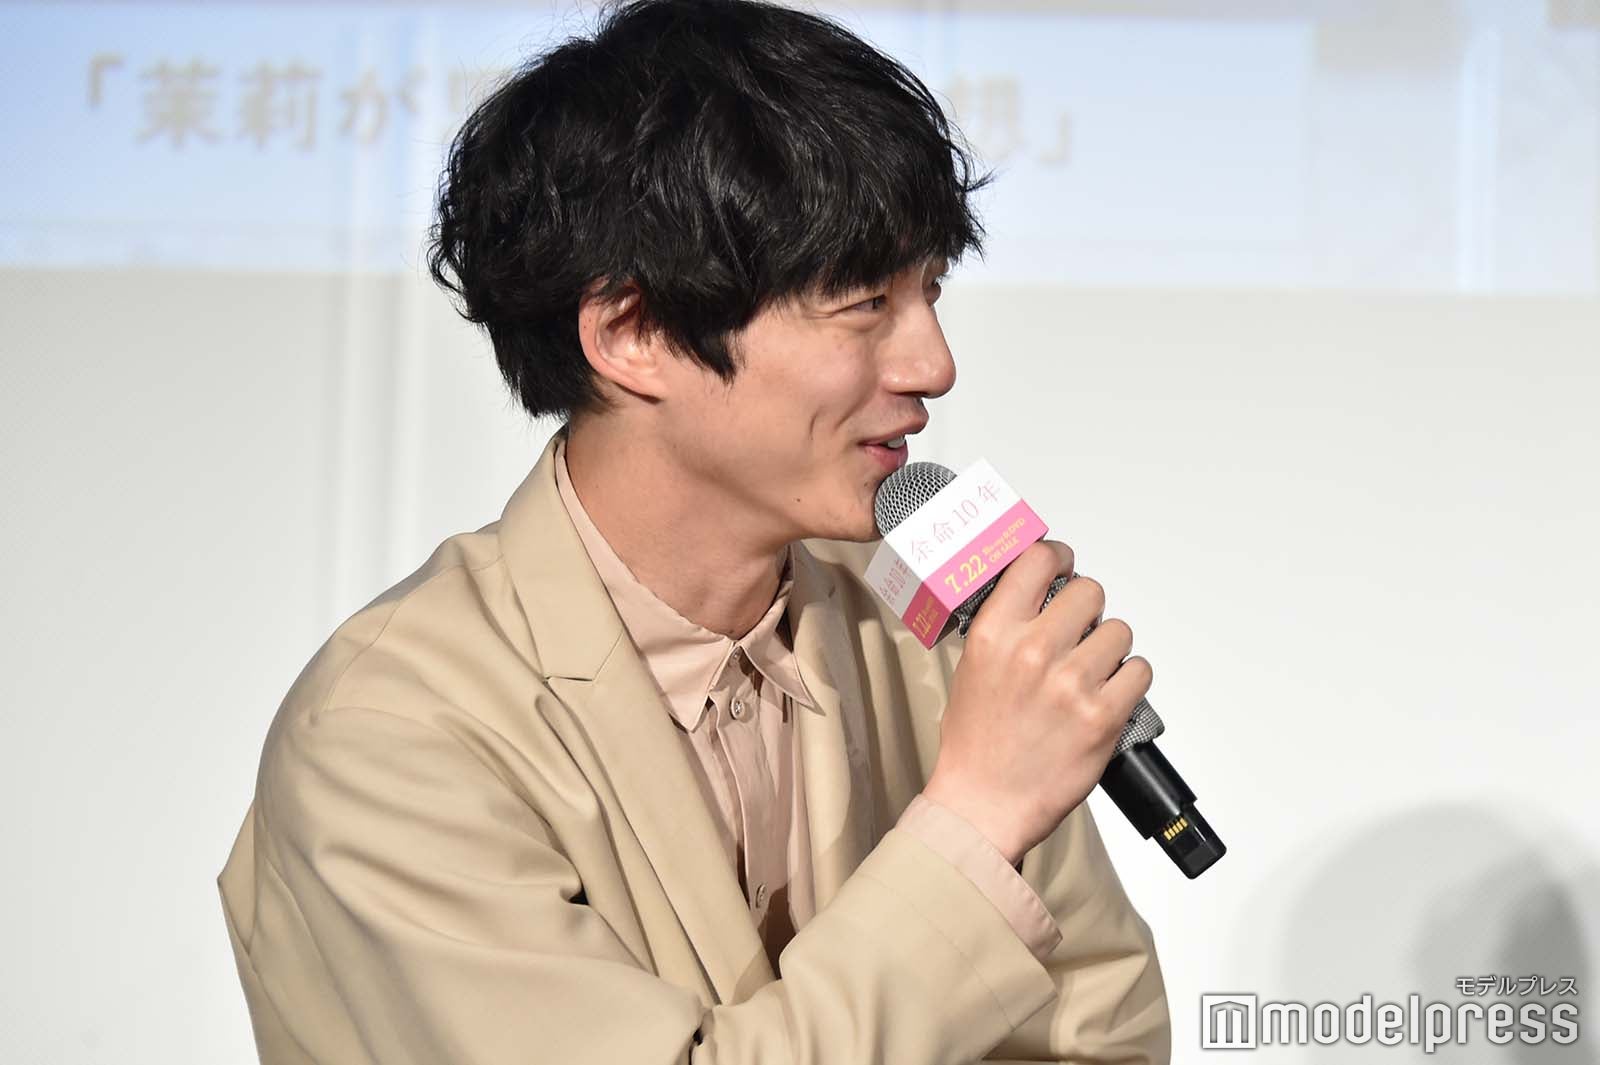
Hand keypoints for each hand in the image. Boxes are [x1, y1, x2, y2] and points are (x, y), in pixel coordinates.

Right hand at [921, 540, 1152, 863]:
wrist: (983, 805)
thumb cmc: (977, 745)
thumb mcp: (972, 668)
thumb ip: (1006, 626)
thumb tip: (1038, 595)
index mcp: (995, 633)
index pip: (1039, 560)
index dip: (1060, 558)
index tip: (1064, 565)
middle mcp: (1033, 650)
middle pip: (1090, 591)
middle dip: (1088, 610)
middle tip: (1078, 633)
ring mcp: (1071, 683)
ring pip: (1119, 632)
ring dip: (1110, 650)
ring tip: (1089, 675)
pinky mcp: (1103, 716)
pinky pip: (1139, 672)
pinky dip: (1128, 682)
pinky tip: (1105, 696)